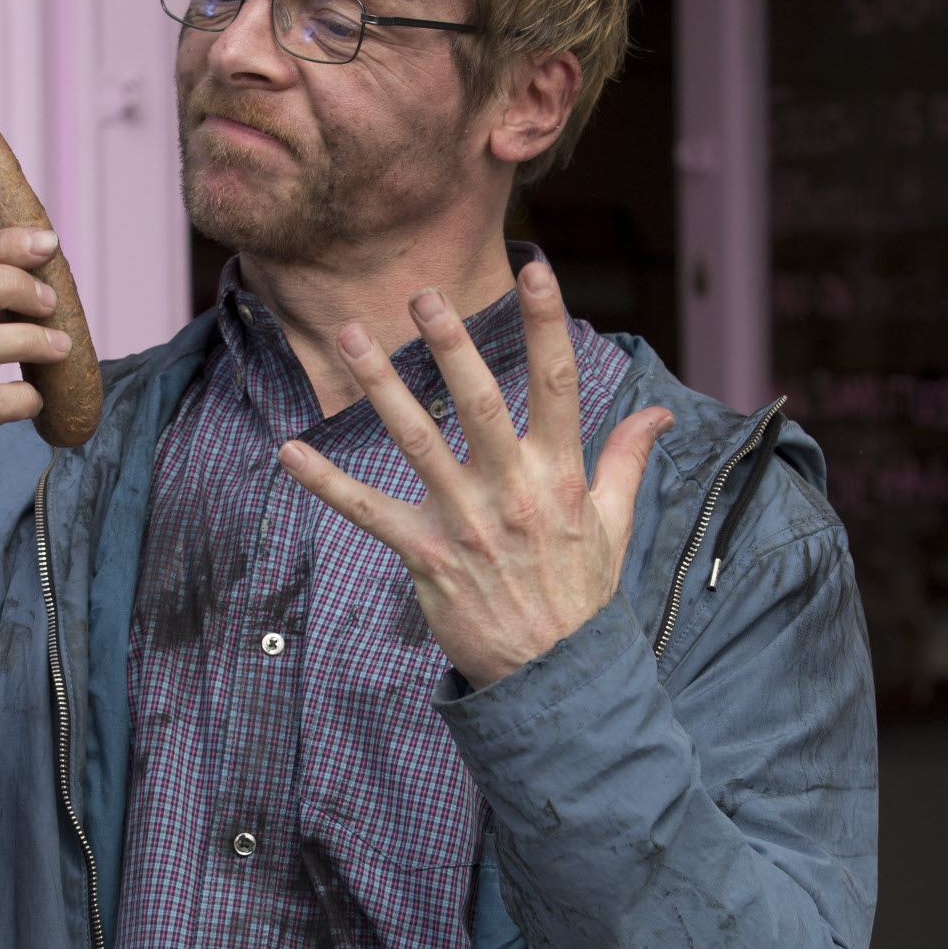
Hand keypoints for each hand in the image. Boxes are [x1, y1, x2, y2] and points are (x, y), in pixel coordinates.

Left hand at [278, 261, 671, 685]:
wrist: (554, 679)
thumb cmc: (583, 596)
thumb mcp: (615, 524)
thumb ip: (625, 459)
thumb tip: (658, 412)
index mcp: (561, 476)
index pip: (558, 385)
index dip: (548, 324)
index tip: (537, 269)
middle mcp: (513, 492)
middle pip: (482, 403)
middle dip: (453, 344)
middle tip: (423, 293)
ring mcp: (466, 523)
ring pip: (417, 442)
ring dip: (382, 386)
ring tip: (351, 336)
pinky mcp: (426, 557)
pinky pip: (367, 512)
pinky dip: (326, 483)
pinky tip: (289, 452)